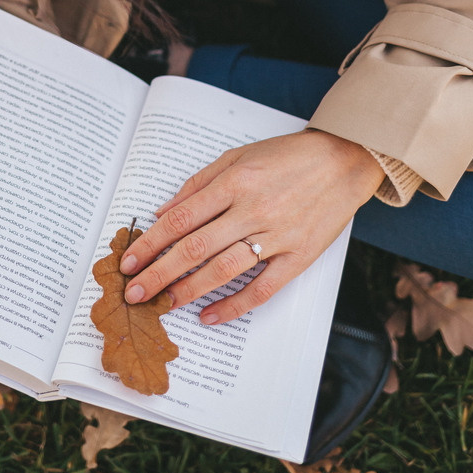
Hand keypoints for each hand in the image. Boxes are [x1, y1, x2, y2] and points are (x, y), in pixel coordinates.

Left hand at [119, 130, 384, 324]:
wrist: (343, 161)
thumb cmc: (287, 157)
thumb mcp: (237, 157)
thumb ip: (198, 185)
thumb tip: (162, 211)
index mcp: (234, 182)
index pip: (181, 219)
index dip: (150, 243)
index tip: (129, 262)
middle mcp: (253, 209)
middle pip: (195, 248)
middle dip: (159, 273)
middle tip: (134, 293)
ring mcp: (278, 236)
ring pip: (224, 270)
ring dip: (189, 290)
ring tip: (164, 304)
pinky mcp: (299, 256)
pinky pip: (262, 288)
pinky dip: (234, 305)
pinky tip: (210, 315)